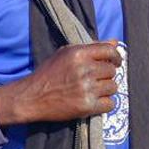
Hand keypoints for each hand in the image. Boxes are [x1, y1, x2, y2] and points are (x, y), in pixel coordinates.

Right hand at [0, 40, 121, 124]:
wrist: (32, 97)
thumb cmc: (48, 73)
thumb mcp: (66, 53)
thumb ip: (91, 47)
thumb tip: (115, 42)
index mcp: (78, 54)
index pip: (109, 51)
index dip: (116, 57)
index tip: (115, 62)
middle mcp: (84, 70)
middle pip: (111, 71)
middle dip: (106, 75)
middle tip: (96, 79)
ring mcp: (86, 89)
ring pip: (113, 87)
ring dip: (106, 90)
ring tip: (94, 90)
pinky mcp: (86, 106)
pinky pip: (110, 104)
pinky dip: (105, 104)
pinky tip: (95, 101)